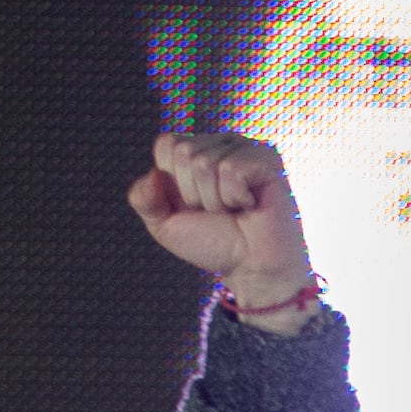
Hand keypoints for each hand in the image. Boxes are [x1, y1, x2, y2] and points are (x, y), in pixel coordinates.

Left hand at [129, 130, 316, 316]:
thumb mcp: (164, 225)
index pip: (166, 145)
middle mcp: (220, 143)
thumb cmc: (213, 243)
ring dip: (216, 200)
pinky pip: (232, 170)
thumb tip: (152, 174)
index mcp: (196, 151)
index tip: (194, 204)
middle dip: (195, 194)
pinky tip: (250, 204)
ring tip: (235, 210)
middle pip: (185, 153)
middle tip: (218, 210)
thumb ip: (143, 199)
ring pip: (206, 163)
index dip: (174, 182)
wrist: (251, 268)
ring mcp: (245, 148)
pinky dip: (235, 197)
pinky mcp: (267, 159)